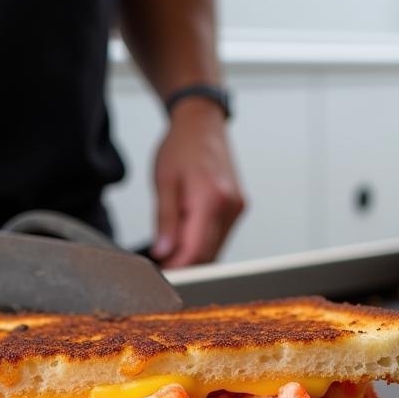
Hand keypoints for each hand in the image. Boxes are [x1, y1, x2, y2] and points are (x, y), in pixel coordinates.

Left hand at [150, 99, 244, 268]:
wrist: (202, 123)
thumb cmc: (181, 147)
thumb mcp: (163, 183)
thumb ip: (165, 221)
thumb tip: (163, 252)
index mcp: (210, 198)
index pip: (195, 250)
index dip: (178, 268)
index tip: (161, 274)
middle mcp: (230, 206)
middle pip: (207, 254)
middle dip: (184, 265)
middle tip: (160, 266)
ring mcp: (237, 208)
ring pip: (215, 249)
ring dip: (193, 255)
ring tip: (169, 250)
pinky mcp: (238, 208)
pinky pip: (219, 237)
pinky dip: (202, 243)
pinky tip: (185, 237)